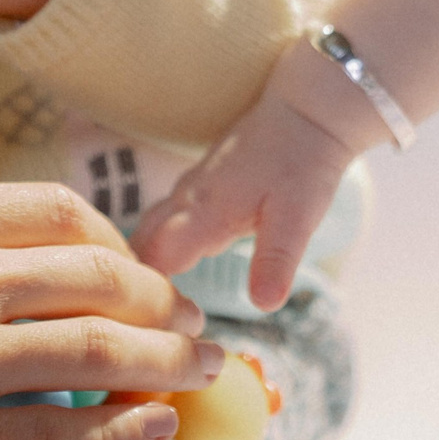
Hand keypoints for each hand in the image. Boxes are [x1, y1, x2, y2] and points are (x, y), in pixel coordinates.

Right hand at [0, 183, 220, 439]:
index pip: (54, 212)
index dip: (109, 238)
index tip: (125, 262)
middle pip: (100, 275)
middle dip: (157, 297)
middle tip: (184, 318)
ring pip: (100, 350)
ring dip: (164, 360)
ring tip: (198, 368)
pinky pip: (61, 434)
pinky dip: (121, 428)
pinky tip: (152, 425)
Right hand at [133, 41, 366, 310]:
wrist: (307, 111)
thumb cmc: (303, 162)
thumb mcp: (298, 218)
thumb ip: (277, 260)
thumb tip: (264, 306)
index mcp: (206, 211)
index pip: (153, 259)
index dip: (144, 293)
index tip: (145, 328)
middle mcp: (187, 199)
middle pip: (138, 245)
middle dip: (130, 280)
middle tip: (135, 325)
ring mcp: (189, 189)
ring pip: (145, 229)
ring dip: (138, 262)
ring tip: (142, 309)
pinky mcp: (198, 186)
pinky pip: (161, 218)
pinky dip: (153, 245)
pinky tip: (164, 271)